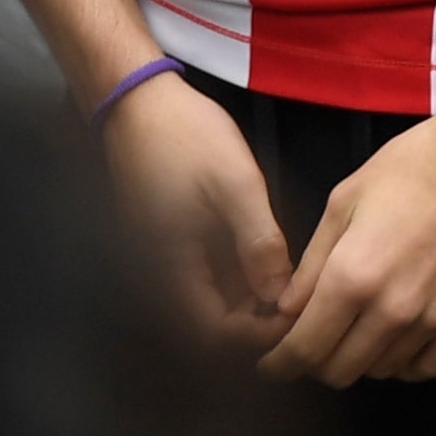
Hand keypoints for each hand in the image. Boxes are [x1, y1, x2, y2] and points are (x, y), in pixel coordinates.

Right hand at [105, 71, 296, 352]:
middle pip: (209, 326)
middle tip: (297, 300)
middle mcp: (158, 276)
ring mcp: (158, 260)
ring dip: (244, 300)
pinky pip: (199, 278)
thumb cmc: (187, 137)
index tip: (295, 315)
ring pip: (206, 302)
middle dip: (254, 321)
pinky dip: (230, 277)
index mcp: (170, 270)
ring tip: (286, 279)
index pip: (214, 336)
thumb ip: (259, 244)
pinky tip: (259, 255)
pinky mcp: (164, 243)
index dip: (257, 334)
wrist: (138, 100)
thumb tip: (280, 297)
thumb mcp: (235, 185)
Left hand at [261, 102, 435, 383]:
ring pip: (380, 372)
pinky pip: (424, 369)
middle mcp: (391, 310)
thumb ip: (312, 264)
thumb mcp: (345, 201)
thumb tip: (286, 310)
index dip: (280, 363)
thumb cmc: (415, 166)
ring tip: (356, 328)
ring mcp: (433, 321)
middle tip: (312, 339)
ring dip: (359, 360)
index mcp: (353, 277)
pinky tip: (396, 338)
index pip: (304, 349)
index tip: (272, 364)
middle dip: (315, 362)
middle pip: (339, 371)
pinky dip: (402, 364)